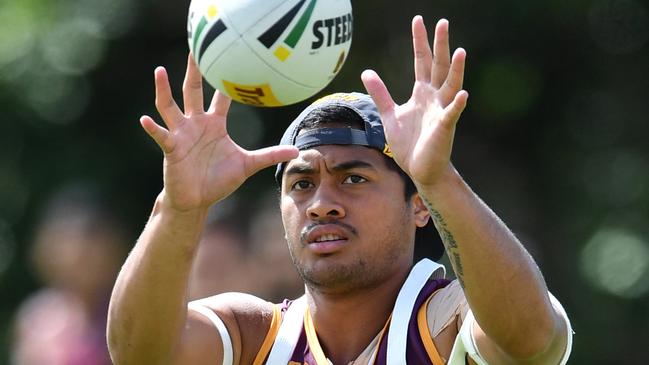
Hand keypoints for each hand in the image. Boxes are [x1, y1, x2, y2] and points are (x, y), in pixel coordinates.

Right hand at [140, 55, 298, 211]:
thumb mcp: (247, 165)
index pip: (221, 97)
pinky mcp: (171, 149)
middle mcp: (196, 124)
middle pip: (193, 91)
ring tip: (159, 72)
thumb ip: (270, 155)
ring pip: (170, 107)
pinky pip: (161, 135)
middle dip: (194, 71)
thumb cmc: (218, 180)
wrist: (197, 200)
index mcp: (214, 124)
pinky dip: (153, 128)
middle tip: (194, 49)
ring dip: (164, 90)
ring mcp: (181, 134)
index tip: (230, 58)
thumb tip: (296, 151)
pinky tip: (145, 120)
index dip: (226, 81)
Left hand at [361, 17, 467, 187]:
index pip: (421, 61)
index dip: (420, 41)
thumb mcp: (389, 114)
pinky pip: (452, 115)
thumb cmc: (408, 143)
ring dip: (456, 70)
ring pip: (450, 86)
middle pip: (438, 66)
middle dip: (440, 45)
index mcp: (422, 93)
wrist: (420, 169)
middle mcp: (434, 98)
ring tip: (460, 51)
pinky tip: (462, 94)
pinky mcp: (444, 128)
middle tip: (443, 23)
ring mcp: (441, 111)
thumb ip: (380, 93)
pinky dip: (457, 105)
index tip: (419, 20)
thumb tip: (367, 72)